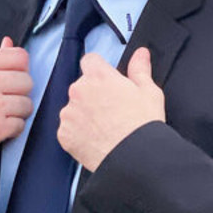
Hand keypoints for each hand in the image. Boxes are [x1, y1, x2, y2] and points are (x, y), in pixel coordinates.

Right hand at [0, 36, 32, 180]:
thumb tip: (9, 42)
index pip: (21, 57)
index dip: (20, 70)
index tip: (10, 80)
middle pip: (28, 81)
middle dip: (19, 93)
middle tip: (3, 100)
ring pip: (27, 104)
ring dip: (17, 113)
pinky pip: (21, 125)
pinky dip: (11, 130)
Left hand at [57, 46, 164, 172]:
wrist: (133, 158)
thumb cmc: (142, 125)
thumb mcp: (149, 92)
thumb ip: (140, 69)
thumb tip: (141, 54)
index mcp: (99, 76)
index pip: (90, 60)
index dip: (100, 70)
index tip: (107, 81)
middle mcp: (79, 90)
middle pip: (81, 85)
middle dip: (93, 94)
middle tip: (111, 110)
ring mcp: (69, 113)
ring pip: (73, 108)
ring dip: (84, 114)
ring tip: (104, 128)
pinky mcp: (64, 134)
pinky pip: (68, 129)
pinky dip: (78, 133)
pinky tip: (95, 140)